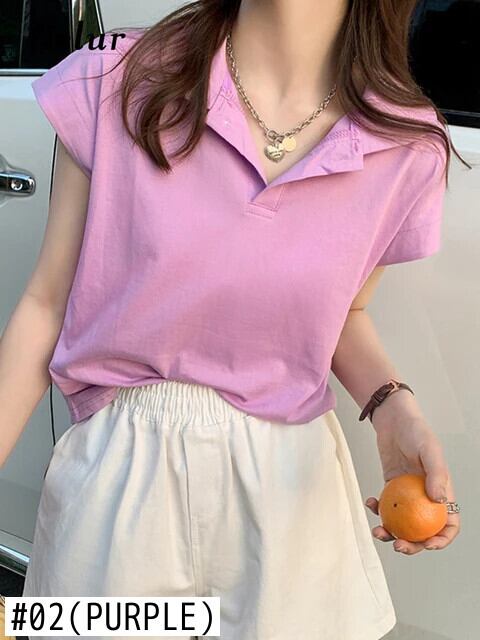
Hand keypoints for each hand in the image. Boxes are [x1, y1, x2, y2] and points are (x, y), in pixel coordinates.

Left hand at [364, 412, 460, 554]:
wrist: (393, 420)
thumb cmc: (416, 432)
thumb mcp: (430, 451)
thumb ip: (437, 475)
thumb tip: (439, 501)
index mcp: (441, 492)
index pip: (448, 524)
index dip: (441, 539)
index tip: (427, 544)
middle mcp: (425, 497)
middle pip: (422, 530)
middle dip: (412, 545)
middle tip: (397, 546)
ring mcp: (406, 494)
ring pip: (401, 522)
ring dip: (390, 532)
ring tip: (378, 531)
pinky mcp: (390, 488)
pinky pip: (385, 506)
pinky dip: (377, 509)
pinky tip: (370, 502)